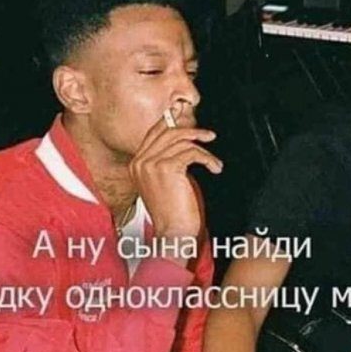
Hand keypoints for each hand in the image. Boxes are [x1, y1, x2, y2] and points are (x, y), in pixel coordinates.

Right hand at [129, 115, 222, 240]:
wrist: (173, 232)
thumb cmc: (172, 211)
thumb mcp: (165, 181)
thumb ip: (167, 160)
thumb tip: (184, 139)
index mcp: (136, 164)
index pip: (154, 132)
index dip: (172, 122)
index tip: (188, 119)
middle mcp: (140, 162)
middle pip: (168, 132)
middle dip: (192, 131)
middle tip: (209, 136)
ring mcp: (151, 164)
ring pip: (181, 141)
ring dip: (203, 149)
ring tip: (213, 161)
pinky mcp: (166, 168)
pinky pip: (192, 152)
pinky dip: (207, 159)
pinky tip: (214, 168)